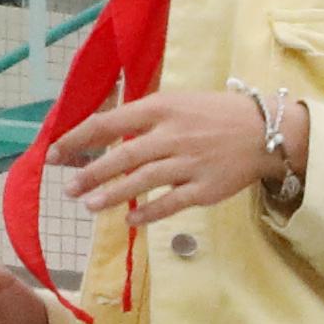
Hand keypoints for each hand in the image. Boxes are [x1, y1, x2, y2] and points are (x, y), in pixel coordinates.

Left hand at [60, 85, 280, 221]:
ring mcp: (190, 162)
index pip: (108, 123)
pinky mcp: (206, 188)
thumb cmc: (219, 114)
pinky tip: (131, 221)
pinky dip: (148, 213)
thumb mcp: (180, 102)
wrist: (268, 130)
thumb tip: (105, 134)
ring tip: (89, 206)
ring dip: (111, 195)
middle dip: (90, 173)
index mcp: (162, 108)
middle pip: (121, 156)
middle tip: (68, 189)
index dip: (77, 139)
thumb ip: (146, 117)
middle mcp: (173, 135)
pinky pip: (171, 203)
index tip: (54, 154)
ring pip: (141, 181)